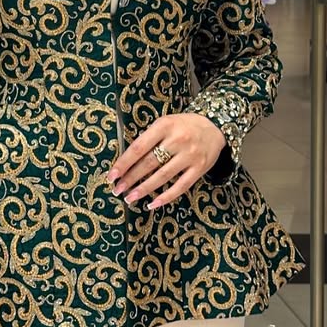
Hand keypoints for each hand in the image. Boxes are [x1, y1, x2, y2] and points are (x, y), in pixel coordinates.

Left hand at [107, 113, 226, 210]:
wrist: (215, 126)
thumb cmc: (183, 125)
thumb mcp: (165, 123)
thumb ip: (149, 138)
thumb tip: (126, 162)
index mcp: (165, 126)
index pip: (139, 147)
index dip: (123, 163)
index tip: (112, 175)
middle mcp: (177, 140)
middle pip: (149, 163)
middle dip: (130, 178)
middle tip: (117, 189)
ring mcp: (190, 156)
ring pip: (162, 177)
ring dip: (144, 189)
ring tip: (130, 197)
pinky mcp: (199, 169)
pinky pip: (180, 186)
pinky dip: (165, 197)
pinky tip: (152, 204)